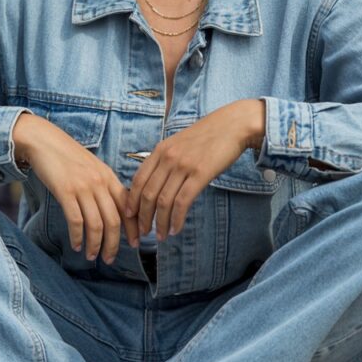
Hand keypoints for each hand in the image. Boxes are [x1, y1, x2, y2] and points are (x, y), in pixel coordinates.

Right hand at [13, 114, 138, 262]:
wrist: (45, 142)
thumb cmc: (68, 158)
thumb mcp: (93, 169)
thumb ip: (104, 187)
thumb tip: (114, 211)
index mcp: (109, 178)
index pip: (128, 207)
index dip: (133, 228)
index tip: (136, 244)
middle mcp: (100, 183)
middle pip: (114, 221)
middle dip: (114, 244)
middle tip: (109, 259)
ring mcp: (83, 187)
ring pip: (96, 224)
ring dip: (95, 244)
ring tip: (91, 256)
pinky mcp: (65, 191)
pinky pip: (76, 221)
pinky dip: (77, 237)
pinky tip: (76, 245)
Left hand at [125, 101, 254, 240]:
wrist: (232, 126)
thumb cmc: (206, 137)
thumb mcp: (178, 144)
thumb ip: (165, 161)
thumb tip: (154, 185)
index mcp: (159, 151)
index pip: (137, 181)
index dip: (131, 202)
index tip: (130, 218)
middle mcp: (167, 158)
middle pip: (147, 194)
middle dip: (143, 218)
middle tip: (143, 233)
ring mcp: (183, 166)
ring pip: (163, 201)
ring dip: (160, 223)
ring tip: (161, 236)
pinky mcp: (200, 174)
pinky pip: (182, 202)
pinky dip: (176, 219)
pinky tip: (176, 228)